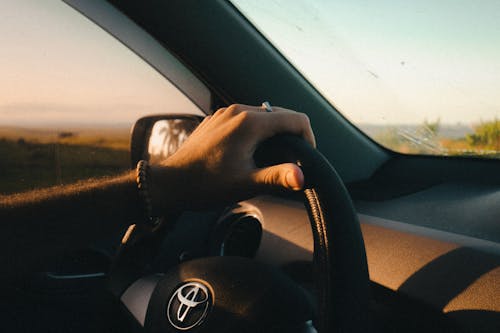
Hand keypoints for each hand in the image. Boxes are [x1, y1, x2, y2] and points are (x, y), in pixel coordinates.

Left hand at [150, 104, 314, 210]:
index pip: (295, 119)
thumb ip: (277, 177)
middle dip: (291, 136)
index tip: (304, 159)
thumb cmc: (206, 185)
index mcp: (249, 123)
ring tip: (270, 160)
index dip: (308, 138)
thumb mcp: (246, 183)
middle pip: (280, 115)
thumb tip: (302, 177)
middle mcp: (238, 111)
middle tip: (290, 162)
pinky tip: (249, 153)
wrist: (171, 184)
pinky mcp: (216, 121)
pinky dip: (255, 132)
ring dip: (273, 134)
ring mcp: (225, 114)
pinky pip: (245, 119)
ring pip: (263, 116)